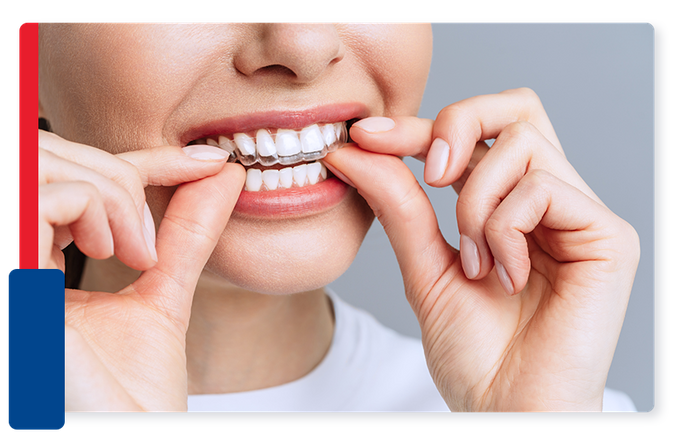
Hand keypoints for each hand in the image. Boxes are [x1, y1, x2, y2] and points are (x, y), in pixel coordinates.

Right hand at [39, 130, 244, 410]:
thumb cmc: (133, 391)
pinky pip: (50, 197)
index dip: (148, 159)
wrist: (131, 433)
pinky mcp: (15, 279)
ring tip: (136, 254)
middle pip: (61, 159)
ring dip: (113, 195)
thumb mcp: (163, 290)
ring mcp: (17, 264)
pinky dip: (96, 208)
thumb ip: (185, 232)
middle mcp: (24, 255)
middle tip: (150, 244)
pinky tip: (115, 255)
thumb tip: (223, 177)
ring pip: (53, 165)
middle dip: (124, 180)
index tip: (212, 163)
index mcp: (45, 259)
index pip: (87, 178)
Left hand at [324, 88, 639, 411]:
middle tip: (430, 175)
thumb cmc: (474, 353)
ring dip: (476, 202)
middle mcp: (549, 202)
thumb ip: (398, 206)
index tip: (367, 139)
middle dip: (457, 124)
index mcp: (510, 206)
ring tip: (475, 262)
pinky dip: (506, 229)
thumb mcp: (423, 267)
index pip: (475, 134)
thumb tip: (357, 151)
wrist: (506, 410)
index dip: (421, 126)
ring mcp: (580, 216)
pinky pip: (544, 188)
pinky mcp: (608, 236)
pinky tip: (507, 275)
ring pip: (521, 144)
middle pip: (515, 107)